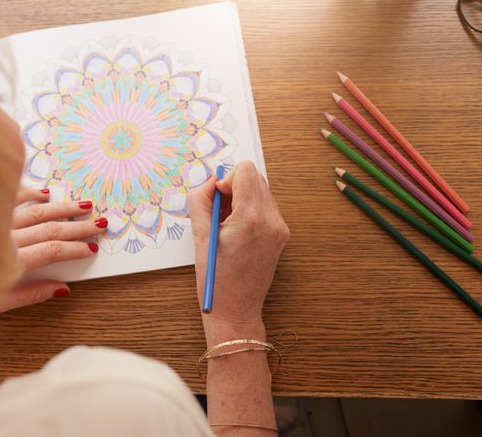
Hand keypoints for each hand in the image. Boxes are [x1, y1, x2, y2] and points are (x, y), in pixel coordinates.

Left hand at [0, 187, 106, 312]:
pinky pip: (9, 196)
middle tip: (99, 223)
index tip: (91, 248)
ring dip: (60, 207)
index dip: (74, 249)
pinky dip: (28, 194)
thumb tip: (62, 289)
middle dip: (77, 226)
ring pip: (34, 210)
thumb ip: (29, 295)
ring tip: (82, 206)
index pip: (51, 251)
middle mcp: (2, 237)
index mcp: (8, 262)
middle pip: (48, 228)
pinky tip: (44, 193)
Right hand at [187, 162, 289, 343]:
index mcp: (250, 218)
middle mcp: (271, 220)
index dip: (226, 179)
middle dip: (234, 187)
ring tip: (226, 224)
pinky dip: (250, 210)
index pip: (245, 171)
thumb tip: (210, 181)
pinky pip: (266, 207)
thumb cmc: (216, 278)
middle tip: (219, 211)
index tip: (217, 197)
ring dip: (242, 198)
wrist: (236, 310)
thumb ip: (201, 200)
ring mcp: (280, 228)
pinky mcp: (281, 235)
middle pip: (255, 178)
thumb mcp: (199, 235)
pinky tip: (237, 231)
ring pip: (261, 191)